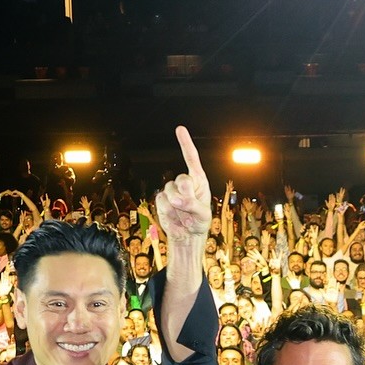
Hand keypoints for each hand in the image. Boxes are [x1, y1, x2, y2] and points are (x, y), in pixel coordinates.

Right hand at [155, 127, 213, 245]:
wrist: (186, 236)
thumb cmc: (200, 223)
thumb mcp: (203, 216)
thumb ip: (193, 206)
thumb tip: (176, 200)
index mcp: (198, 181)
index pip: (191, 158)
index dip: (185, 143)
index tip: (179, 128)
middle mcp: (185, 183)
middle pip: (182, 180)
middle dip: (186, 196)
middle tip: (190, 208)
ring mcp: (171, 190)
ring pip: (170, 193)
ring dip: (177, 208)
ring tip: (184, 217)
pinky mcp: (161, 199)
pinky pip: (162, 203)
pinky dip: (169, 214)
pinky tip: (175, 220)